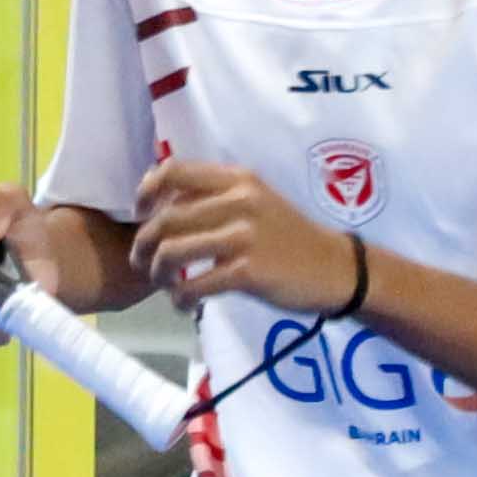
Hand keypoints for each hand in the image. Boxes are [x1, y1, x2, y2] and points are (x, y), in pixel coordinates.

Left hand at [134, 159, 360, 314]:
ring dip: (158, 273)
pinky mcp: (247, 271)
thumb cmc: (290, 237)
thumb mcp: (256, 201)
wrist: (336, 269)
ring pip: (172, 251)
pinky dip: (180, 298)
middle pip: (165, 218)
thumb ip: (216, 197)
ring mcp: (243, 236)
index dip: (146, 193)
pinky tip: (184, 304)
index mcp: (237, 179)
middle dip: (143, 245)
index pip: (173, 172)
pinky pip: (194, 285)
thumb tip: (163, 203)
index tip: (140, 215)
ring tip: (165, 285)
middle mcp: (238, 200)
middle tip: (142, 263)